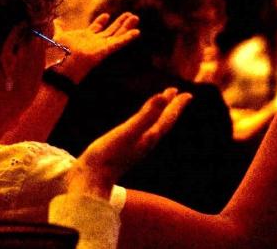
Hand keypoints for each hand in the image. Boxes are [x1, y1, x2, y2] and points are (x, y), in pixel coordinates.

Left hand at [53, 12, 139, 82]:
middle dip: (119, 22)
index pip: (95, 28)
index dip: (101, 22)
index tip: (106, 15)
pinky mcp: (104, 51)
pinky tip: (137, 32)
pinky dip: (128, 38)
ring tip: (136, 17)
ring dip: (126, 27)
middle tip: (129, 14)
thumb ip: (58, 29)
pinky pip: (118, 43)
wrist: (58, 66)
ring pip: (116, 35)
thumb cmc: (56, 54)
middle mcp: (94, 43)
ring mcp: (100, 47)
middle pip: (110, 31)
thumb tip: (55, 21)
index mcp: (84, 38)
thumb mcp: (57, 36)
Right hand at [66, 88, 192, 199]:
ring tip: (164, 107)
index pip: (166, 119)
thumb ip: (146, 115)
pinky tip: (140, 126)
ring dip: (160, 116)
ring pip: (153, 129)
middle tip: (180, 96)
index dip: (176, 105)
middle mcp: (145, 144)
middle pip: (163, 124)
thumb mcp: (127, 132)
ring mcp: (135, 149)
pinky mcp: (124, 152)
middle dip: (171, 109)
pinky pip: (141, 134)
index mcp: (148, 138)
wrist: (90, 183)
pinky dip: (145, 125)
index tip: (186, 94)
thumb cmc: (107, 157)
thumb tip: (164, 97)